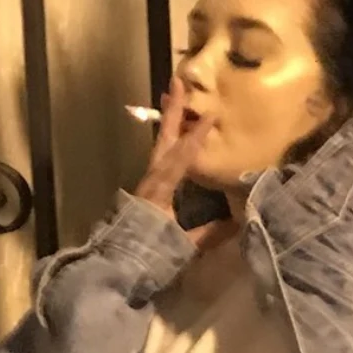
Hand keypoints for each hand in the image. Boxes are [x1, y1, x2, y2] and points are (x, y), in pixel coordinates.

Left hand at [131, 79, 225, 249]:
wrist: (114, 270)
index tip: (211, 115)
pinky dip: (167, 145)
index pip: (181, 157)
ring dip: (167, 125)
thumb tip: (238, 222)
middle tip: (175, 82)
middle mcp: (150, 181)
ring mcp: (144, 186)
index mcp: (160, 190)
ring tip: (172, 101)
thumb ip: (209, 234)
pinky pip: (158, 161)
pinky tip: (172, 141)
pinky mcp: (143, 193)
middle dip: (171, 112)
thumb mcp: (182, 247)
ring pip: (158, 148)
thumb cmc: (149, 258)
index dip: (197, 136)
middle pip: (163, 140)